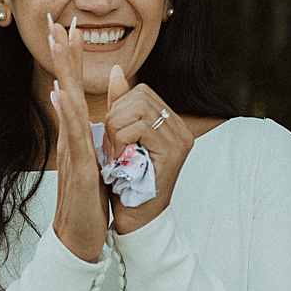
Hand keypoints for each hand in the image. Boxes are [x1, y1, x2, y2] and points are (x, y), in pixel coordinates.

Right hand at [45, 13, 108, 261]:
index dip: (70, 59)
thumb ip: (99, 136)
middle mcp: (70, 138)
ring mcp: (71, 151)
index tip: (69, 26)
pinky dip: (65, 113)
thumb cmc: (89, 204)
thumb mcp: (98, 162)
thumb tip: (101, 114)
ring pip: (66, 104)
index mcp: (77, 136)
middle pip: (63, 87)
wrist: (78, 240)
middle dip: (61, 53)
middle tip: (56, 18)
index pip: (72, 89)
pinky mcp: (78, 168)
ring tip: (58, 43)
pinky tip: (58, 93)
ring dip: (61, 72)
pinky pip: (71, 136)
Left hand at [102, 68, 193, 235]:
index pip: (140, 91)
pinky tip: (119, 160)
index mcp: (170, 122)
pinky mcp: (174, 153)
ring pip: (136, 109)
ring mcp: (180, 140)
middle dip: (114, 118)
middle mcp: (180, 128)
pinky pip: (138, 127)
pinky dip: (121, 141)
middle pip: (138, 96)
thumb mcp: (119, 136)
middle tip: (110, 147)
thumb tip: (116, 70)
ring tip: (114, 155)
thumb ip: (119, 105)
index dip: (117, 108)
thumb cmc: (123, 181)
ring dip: (115, 131)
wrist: (133, 220)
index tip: (110, 137)